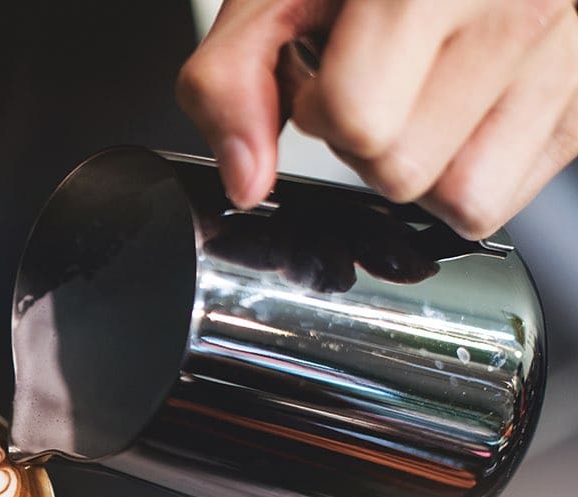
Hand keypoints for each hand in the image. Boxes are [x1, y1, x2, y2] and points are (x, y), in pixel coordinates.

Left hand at [178, 0, 577, 237]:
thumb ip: (233, 78)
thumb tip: (244, 181)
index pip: (358, 119)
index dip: (321, 109)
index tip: (327, 71)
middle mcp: (522, 5)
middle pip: (403, 171)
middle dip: (367, 141)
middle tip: (379, 76)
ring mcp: (569, 54)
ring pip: (462, 197)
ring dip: (422, 164)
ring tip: (422, 92)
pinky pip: (506, 194)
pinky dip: (472, 169)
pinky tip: (462, 107)